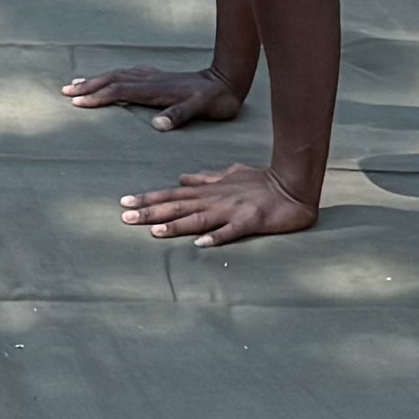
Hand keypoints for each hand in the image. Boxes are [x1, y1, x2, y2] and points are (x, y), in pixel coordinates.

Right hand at [62, 65, 244, 131]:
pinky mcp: (159, 77)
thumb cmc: (215, 99)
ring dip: (96, 79)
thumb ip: (179, 115)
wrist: (228, 79)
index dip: (98, 97)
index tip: (77, 101)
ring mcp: (154, 77)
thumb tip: (157, 125)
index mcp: (155, 90)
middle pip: (112, 80)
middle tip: (66, 91)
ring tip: (77, 82)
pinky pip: (128, 74)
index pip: (119, 92)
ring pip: (118, 75)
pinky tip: (110, 78)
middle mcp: (150, 80)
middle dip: (88, 86)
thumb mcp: (201, 109)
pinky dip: (113, 76)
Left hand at [119, 164, 320, 247]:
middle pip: (178, 206)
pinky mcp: (250, 222)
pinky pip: (231, 232)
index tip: (124, 201)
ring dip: (176, 225)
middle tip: (125, 217)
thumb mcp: (230, 173)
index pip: (173, 194)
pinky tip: (200, 245)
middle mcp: (215, 199)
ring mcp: (232, 210)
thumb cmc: (262, 181)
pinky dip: (216, 237)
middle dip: (151, 212)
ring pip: (198, 219)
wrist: (293, 185)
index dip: (148, 198)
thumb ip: (205, 178)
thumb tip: (182, 178)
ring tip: (154, 232)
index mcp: (210, 190)